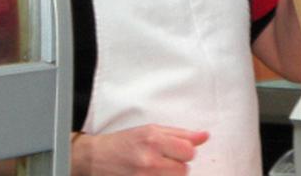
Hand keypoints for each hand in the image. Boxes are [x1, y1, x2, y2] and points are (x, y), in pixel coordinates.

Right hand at [71, 125, 208, 175]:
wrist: (94, 159)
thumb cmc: (123, 143)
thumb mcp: (151, 130)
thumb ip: (181, 134)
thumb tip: (205, 136)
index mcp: (154, 139)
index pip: (189, 152)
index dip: (183, 151)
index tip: (174, 151)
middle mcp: (150, 160)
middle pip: (184, 170)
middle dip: (176, 166)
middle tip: (160, 161)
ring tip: (154, 170)